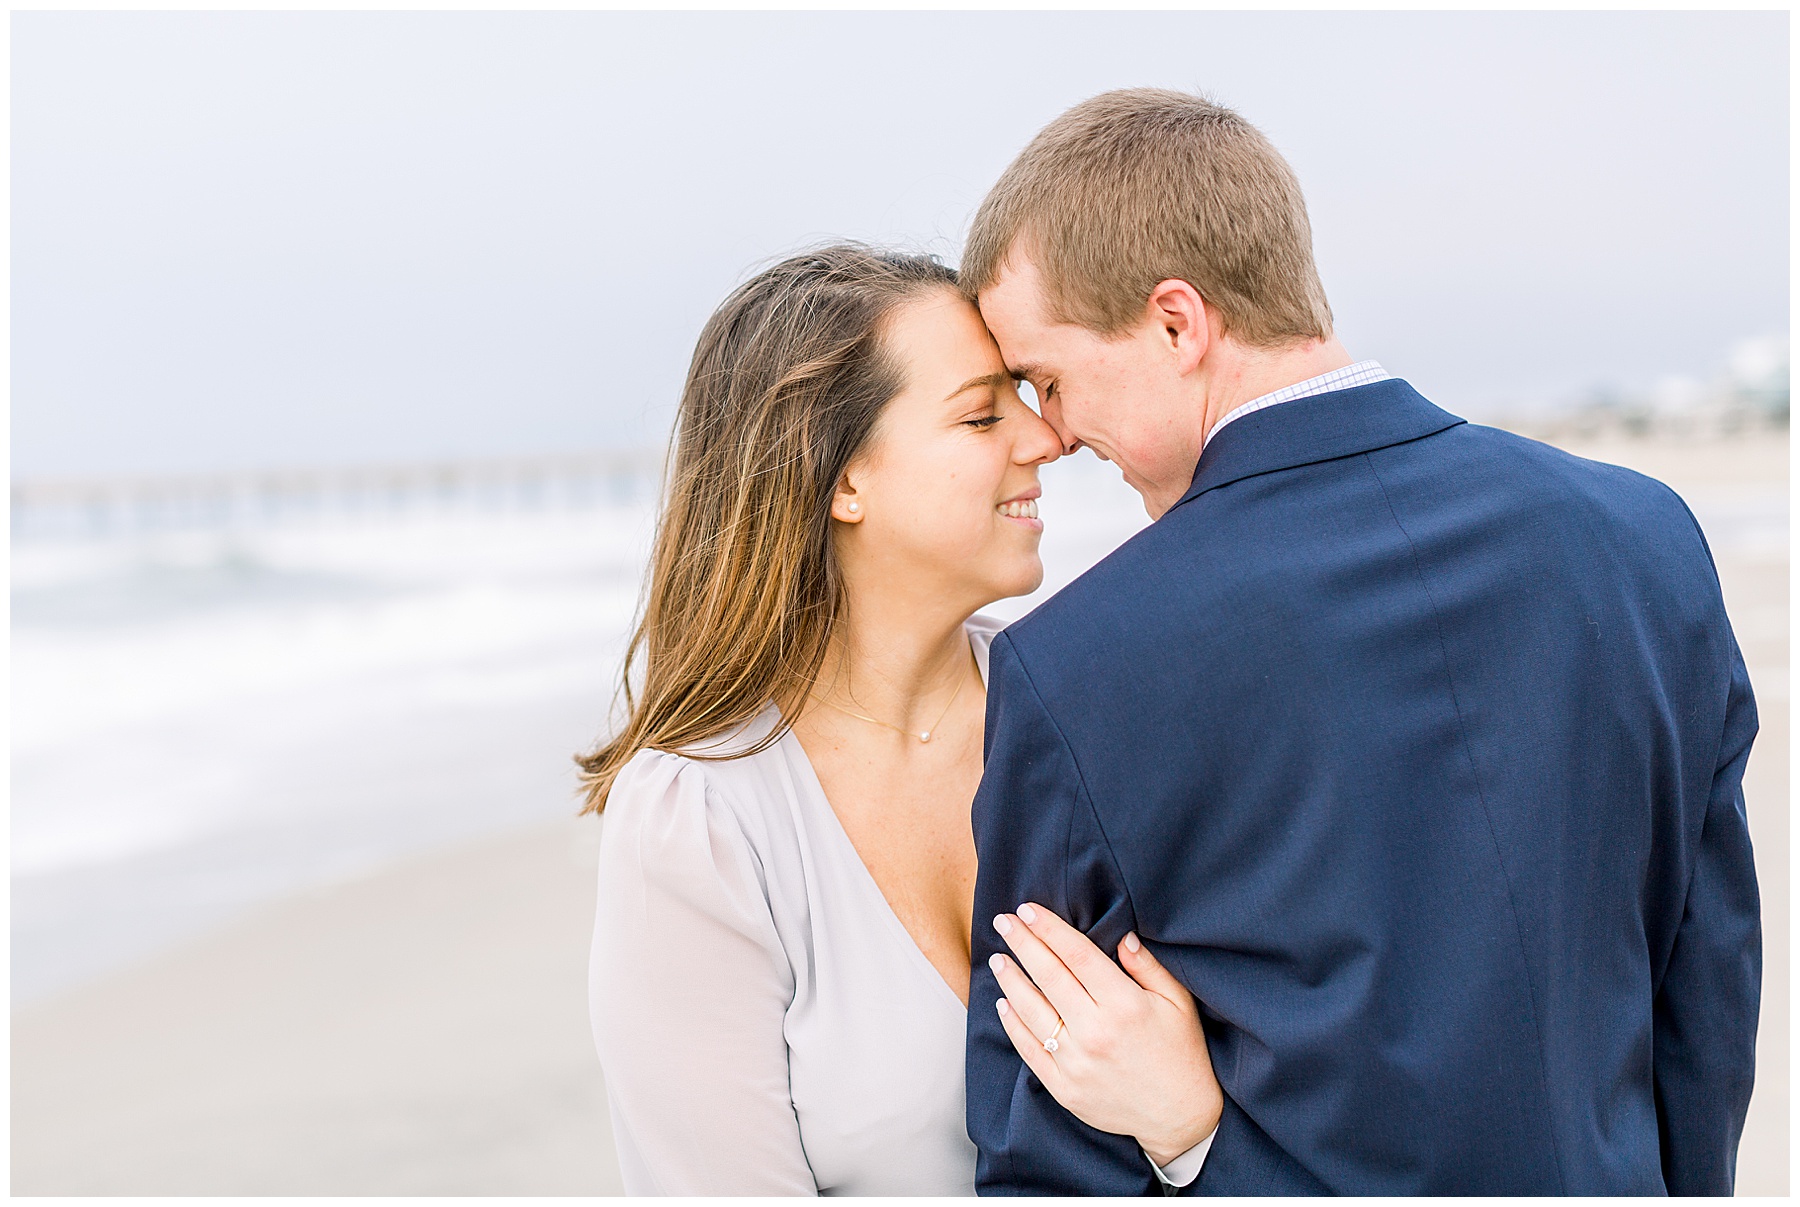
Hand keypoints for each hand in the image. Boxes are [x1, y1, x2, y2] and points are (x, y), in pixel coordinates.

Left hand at [989, 903, 1221, 1166]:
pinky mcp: (1064, 1088)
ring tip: (998, 958)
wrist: (1179, 1117)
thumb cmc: (1181, 1053)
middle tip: (1002, 921)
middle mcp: (1096, 1032)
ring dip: (1011, 980)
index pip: (1077, 956)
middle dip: (1022, 943)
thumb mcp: (1178, 1003)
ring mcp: (1076, 1062)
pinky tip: (1003, 1004)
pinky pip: (1029, 1050)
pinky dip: (1013, 1025)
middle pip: (1048, 976)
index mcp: (1124, 1005)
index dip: (1049, 929)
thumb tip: (1121, 936)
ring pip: (1032, 1011)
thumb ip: (1148, 967)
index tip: (1028, 909)